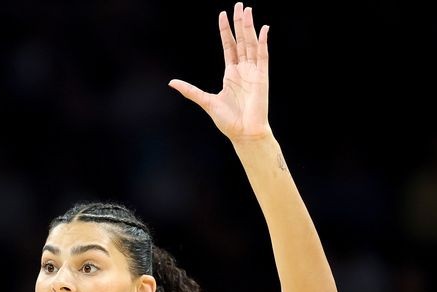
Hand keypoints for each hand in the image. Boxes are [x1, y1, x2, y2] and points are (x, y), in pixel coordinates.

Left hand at [170, 2, 270, 142]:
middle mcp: (243, 70)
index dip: (226, 30)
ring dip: (250, 27)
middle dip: (239, 23)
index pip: (229, 46)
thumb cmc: (228, 120)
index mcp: (231, 74)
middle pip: (241, 40)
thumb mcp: (206, 101)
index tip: (222, 14)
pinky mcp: (262, 77)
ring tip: (247, 10)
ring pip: (251, 44)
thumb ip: (190, 90)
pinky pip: (263, 56)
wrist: (244, 133)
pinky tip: (264, 29)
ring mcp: (253, 72)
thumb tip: (172, 82)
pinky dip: (263, 42)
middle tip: (238, 5)